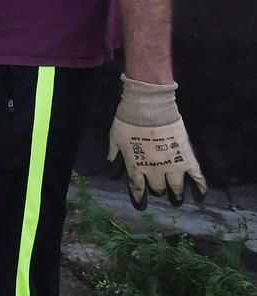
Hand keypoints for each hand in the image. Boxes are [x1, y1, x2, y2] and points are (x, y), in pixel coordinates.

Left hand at [107, 75, 207, 209]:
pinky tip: (201, 194)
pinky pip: (196, 176)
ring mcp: (171, 165)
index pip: (137, 187)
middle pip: (157, 187)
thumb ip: (114, 154)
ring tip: (178, 199)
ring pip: (176, 186)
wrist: (148, 108)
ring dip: (177, 194)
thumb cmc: (128, 121)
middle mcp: (153, 170)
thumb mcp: (115, 138)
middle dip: (158, 190)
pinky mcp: (186, 158)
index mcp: (135, 166)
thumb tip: (111, 167)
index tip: (141, 204)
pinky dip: (200, 187)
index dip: (139, 197)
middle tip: (160, 191)